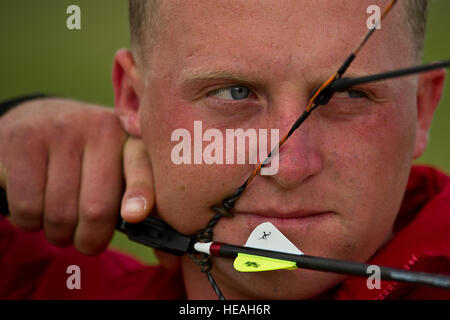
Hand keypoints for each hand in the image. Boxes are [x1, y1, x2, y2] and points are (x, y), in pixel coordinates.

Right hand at [0, 97, 132, 253]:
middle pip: (97, 209)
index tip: (134, 215)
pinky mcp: (24, 140)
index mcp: (130, 138)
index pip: (141, 165)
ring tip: (57, 221)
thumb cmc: (82, 159)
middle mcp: (100, 129)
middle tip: (82, 239)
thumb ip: (133, 190)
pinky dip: (29, 222)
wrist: (33, 120)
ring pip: (60, 214)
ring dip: (57, 234)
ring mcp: (61, 131)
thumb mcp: (114, 165)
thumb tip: (137, 222)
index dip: (141, 192)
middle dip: (89, 239)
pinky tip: (34, 207)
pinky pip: (28, 207)